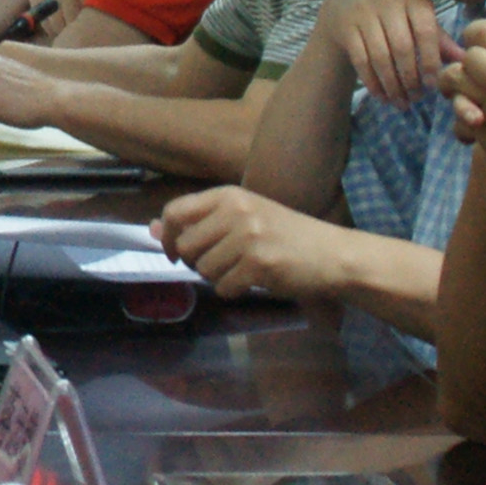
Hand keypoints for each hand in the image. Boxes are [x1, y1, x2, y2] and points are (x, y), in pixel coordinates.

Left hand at [155, 185, 338, 297]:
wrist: (332, 254)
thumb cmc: (286, 235)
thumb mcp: (244, 217)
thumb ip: (200, 221)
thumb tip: (153, 229)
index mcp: (229, 195)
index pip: (175, 211)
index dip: (167, 236)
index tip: (174, 251)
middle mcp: (236, 211)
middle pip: (186, 246)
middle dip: (196, 262)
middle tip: (222, 263)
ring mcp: (248, 237)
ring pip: (203, 269)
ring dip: (218, 277)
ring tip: (243, 269)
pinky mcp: (258, 264)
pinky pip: (223, 287)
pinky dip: (234, 290)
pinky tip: (254, 280)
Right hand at [327, 0, 458, 111]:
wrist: (349, 0)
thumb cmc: (396, 13)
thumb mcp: (418, 18)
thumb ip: (439, 39)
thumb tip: (465, 60)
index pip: (425, 31)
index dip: (430, 60)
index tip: (433, 85)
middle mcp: (387, 2)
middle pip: (402, 48)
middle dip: (410, 78)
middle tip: (417, 98)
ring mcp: (363, 14)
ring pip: (380, 58)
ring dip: (392, 85)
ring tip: (402, 103)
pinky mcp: (346, 28)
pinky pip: (361, 62)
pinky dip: (373, 83)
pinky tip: (384, 97)